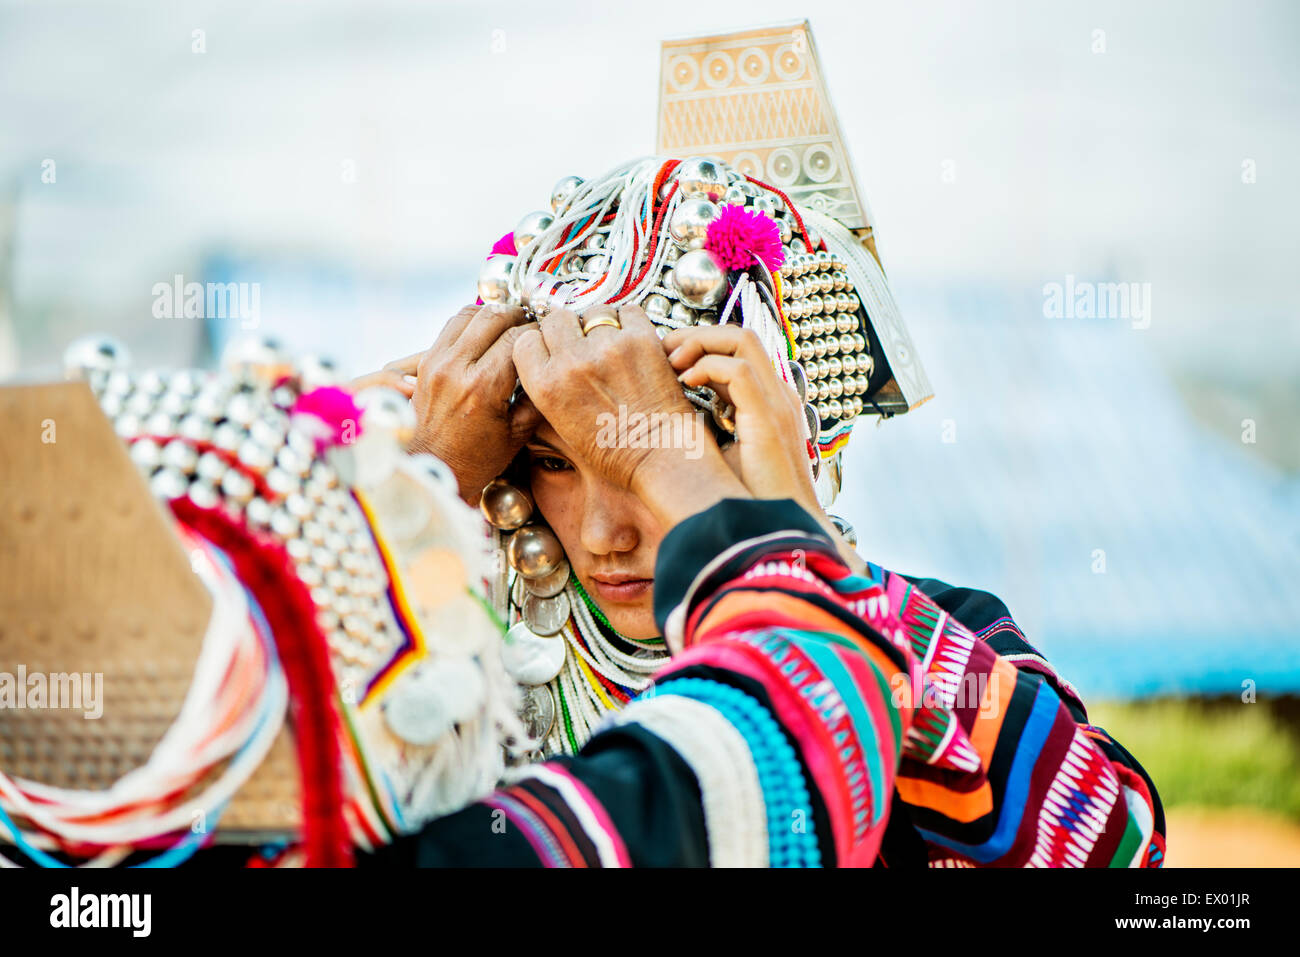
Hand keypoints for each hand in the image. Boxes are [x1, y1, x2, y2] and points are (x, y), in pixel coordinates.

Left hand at [353, 304, 540, 504]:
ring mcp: (437, 362)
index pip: (517, 339)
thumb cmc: (475, 460)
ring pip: (469, 313)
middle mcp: (456, 368)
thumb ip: (537, 397)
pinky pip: (451, 325)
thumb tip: (550, 366)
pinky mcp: (426, 362)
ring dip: (493, 314)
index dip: (538, 335)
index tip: (547, 339)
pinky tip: (486, 332)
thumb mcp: (518, 434)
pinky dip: (472, 322)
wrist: (431, 468)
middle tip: (531, 327)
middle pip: (493, 316)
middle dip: (517, 316)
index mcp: (482, 387)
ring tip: (509, 325)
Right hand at [512, 305, 749, 526]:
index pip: (525, 340)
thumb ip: (548, 386)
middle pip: (556, 318)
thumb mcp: (562, 424)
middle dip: (568, 329)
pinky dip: (629, 321)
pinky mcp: (641, 339)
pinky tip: (631, 341)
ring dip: (600, 324)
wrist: (660, 457)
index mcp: (546, 387)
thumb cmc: (616, 450)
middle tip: (582, 344)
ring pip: (593, 311)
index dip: (540, 342)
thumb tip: (547, 354)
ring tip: (611, 347)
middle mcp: (573, 363)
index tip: (551, 347)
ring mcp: (607, 347)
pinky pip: (628, 310)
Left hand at [664, 323, 865, 572]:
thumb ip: (707, 428)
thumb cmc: (751, 504)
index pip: (737, 354)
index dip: (701, 347)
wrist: (781, 532)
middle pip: (740, 337)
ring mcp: (776, 403)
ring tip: (671, 359)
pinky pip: (738, 371)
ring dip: (700, 341)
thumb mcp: (723, 455)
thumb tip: (669, 416)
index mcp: (768, 404)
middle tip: (663, 348)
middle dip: (697, 333)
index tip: (667, 357)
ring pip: (742, 340)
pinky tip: (685, 381)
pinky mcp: (769, 418)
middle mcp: (777, 396)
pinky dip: (707, 367)